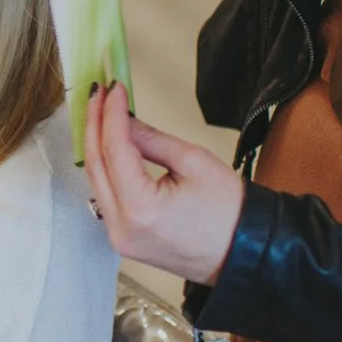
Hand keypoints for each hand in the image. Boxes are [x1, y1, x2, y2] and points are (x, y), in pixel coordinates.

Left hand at [82, 85, 243, 284]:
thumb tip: (124, 118)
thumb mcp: (194, 161)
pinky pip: (105, 197)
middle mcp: (122, 228)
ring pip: (97, 181)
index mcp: (141, 209)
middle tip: (99, 94)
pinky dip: (105, 168)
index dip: (111, 114)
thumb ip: (151, 138)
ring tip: (100, 113)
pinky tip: (108, 145)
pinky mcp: (123, 240)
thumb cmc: (230, 212)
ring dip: (97, 145)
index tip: (113, 88)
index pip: (113, 150)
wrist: (246, 253)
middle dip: (95, 124)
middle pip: (96, 165)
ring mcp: (119, 238)